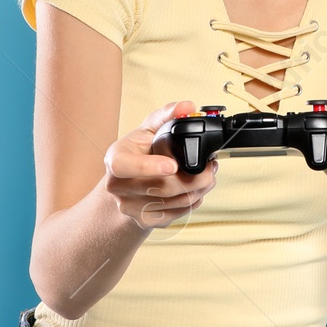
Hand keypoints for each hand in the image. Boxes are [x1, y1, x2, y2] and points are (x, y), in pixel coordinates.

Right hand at [103, 100, 219, 229]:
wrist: (128, 183)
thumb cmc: (140, 151)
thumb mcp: (149, 128)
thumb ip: (167, 114)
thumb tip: (186, 107)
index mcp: (115, 159)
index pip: (124, 166)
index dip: (148, 167)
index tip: (173, 165)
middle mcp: (117, 186)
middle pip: (159, 187)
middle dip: (194, 177)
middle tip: (212, 167)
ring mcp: (129, 206)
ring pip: (172, 202)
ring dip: (199, 189)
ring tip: (208, 175)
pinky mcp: (144, 220)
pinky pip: (176, 214)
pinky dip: (193, 202)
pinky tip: (197, 190)